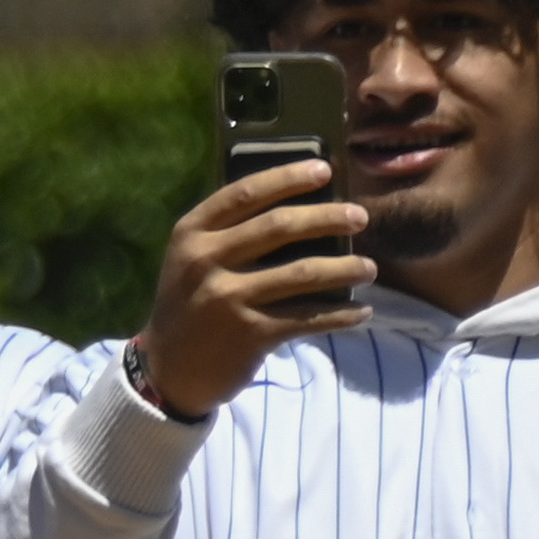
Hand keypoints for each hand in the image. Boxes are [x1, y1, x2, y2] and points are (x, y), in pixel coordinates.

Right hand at [130, 160, 372, 419]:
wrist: (169, 369)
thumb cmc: (191, 304)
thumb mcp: (192, 260)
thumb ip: (228, 234)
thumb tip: (299, 207)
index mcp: (191, 234)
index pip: (244, 193)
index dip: (288, 178)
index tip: (325, 170)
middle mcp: (206, 261)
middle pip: (279, 227)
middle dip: (328, 217)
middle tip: (361, 217)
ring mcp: (228, 298)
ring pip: (302, 273)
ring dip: (345, 268)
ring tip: (370, 268)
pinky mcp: (250, 334)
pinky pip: (308, 318)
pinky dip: (341, 314)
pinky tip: (361, 311)